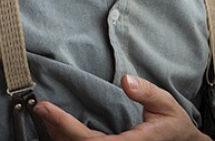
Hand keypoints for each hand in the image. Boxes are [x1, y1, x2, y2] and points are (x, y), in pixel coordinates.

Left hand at [33, 75, 210, 140]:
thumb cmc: (174, 126)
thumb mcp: (166, 105)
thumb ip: (147, 93)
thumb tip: (126, 80)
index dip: (65, 126)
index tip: (46, 109)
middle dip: (56, 129)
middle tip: (40, 108)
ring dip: (59, 135)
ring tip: (45, 115)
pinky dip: (68, 138)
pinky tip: (57, 127)